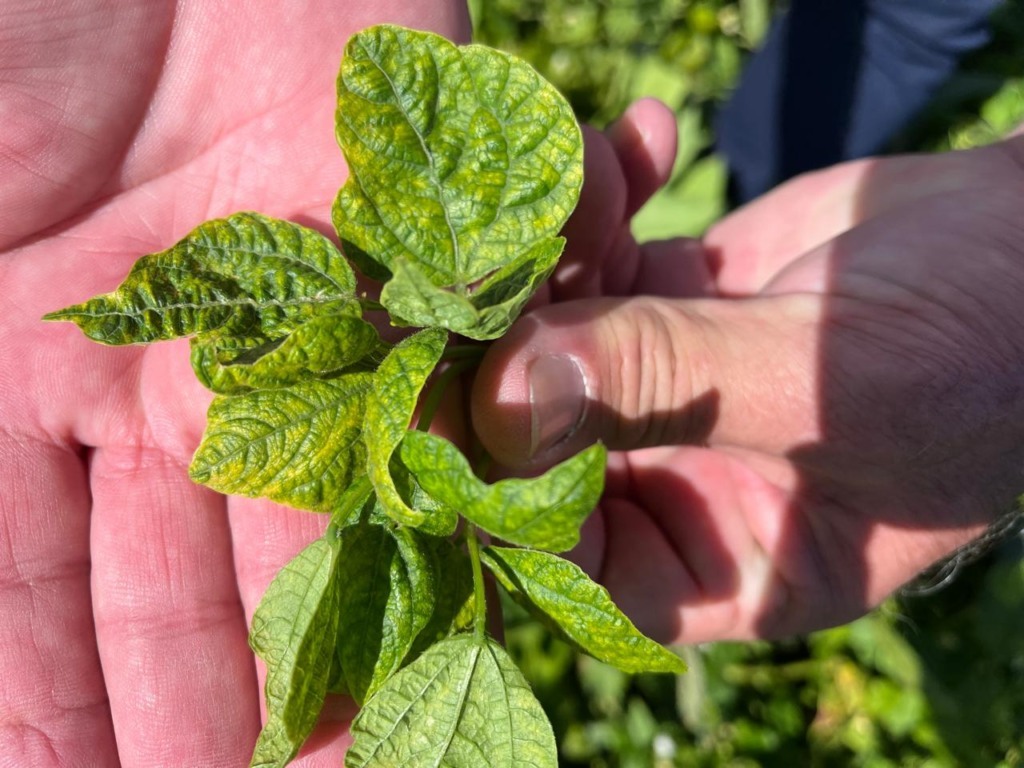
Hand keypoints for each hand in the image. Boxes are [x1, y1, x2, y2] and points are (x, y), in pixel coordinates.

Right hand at [0, 3, 468, 765]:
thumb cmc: (6, 39)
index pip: (10, 589)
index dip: (40, 705)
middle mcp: (145, 370)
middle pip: (172, 578)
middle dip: (198, 704)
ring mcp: (280, 323)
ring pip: (308, 518)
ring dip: (329, 640)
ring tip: (353, 758)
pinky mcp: (393, 261)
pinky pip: (420, 402)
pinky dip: (428, 502)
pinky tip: (442, 606)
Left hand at [472, 116, 1023, 643]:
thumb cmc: (990, 351)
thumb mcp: (825, 385)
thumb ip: (663, 387)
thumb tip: (499, 398)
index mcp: (730, 561)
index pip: (577, 563)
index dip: (501, 497)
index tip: (447, 402)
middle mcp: (685, 484)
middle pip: (544, 438)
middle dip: (505, 342)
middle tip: (468, 255)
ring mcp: (674, 391)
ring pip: (561, 333)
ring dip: (556, 242)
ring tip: (588, 167)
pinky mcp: (679, 304)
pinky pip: (604, 261)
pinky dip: (607, 200)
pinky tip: (638, 138)